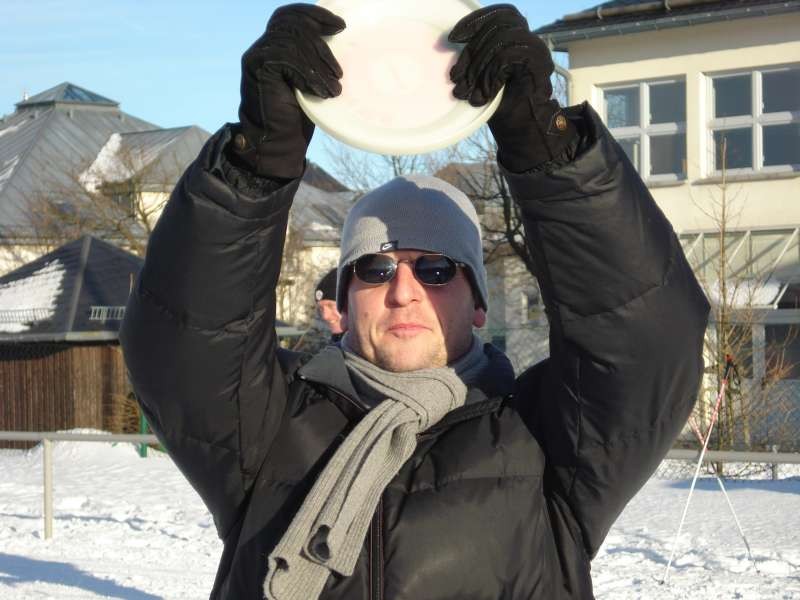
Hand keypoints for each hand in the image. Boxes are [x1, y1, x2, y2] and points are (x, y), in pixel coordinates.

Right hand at [229, 4, 344, 178]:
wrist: (278, 142)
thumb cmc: (297, 116)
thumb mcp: (311, 82)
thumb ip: (315, 60)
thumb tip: (341, 39)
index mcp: (275, 45)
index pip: (291, 16)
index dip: (315, 14)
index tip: (340, 26)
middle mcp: (263, 46)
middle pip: (294, 25)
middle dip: (322, 45)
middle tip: (339, 72)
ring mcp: (257, 54)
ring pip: (293, 41)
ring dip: (319, 65)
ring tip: (334, 88)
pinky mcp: (257, 66)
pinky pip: (287, 57)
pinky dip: (308, 73)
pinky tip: (320, 91)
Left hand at [449, 4, 575, 171]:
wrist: (521, 129)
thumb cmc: (500, 104)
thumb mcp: (481, 75)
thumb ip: (474, 57)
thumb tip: (448, 46)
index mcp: (516, 39)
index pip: (498, 14)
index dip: (475, 21)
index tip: (452, 38)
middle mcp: (529, 40)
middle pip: (497, 25)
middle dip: (471, 51)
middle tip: (456, 77)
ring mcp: (537, 51)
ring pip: (502, 39)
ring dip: (478, 65)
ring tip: (467, 90)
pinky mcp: (540, 64)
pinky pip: (508, 56)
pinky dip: (491, 75)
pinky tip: (484, 94)